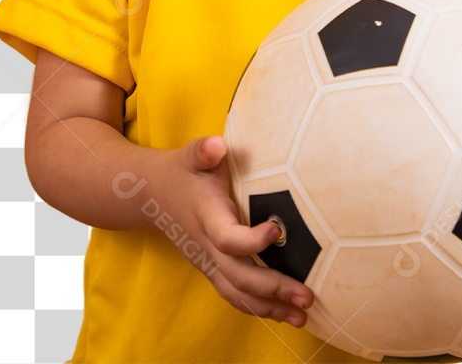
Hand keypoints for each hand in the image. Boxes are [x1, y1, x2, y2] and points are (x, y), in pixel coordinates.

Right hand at [162, 134, 313, 327]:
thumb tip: (217, 145)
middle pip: (238, 276)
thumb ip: (204, 151)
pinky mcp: (212, 269)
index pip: (227, 238)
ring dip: (270, 307)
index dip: (251, 240)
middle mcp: (206, 246)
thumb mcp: (192, 154)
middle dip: (273, 288)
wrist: (155, 194)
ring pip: (237, 294)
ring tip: (302, 317)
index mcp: (206, 216)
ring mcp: (208, 262)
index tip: (277, 231)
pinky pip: (234, 295)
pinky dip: (259, 308)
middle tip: (306, 296)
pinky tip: (284, 314)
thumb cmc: (184, 171)